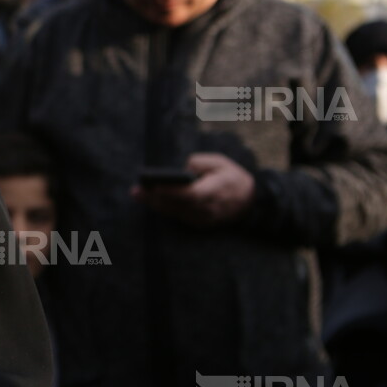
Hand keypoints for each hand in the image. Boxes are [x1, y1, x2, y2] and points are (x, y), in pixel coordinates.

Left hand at [133, 153, 254, 226]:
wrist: (250, 202)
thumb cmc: (232, 177)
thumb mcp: (221, 162)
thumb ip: (201, 162)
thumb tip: (183, 168)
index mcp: (216, 191)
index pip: (191, 194)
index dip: (172, 191)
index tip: (155, 185)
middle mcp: (209, 208)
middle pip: (178, 205)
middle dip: (155, 198)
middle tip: (136, 191)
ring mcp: (205, 219)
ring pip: (176, 213)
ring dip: (156, 205)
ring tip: (138, 194)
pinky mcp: (201, 224)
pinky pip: (180, 217)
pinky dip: (165, 209)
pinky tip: (151, 201)